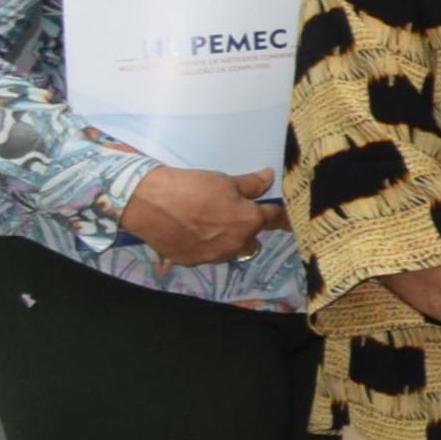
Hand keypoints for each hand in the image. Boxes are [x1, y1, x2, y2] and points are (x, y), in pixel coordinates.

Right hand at [119, 164, 286, 266]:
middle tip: (233, 215)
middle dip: (247, 230)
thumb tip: (269, 177)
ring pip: (230, 250)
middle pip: (252, 240)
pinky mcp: (191, 262)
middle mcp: (235, 244)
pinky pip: (207, 255)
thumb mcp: (225, 181)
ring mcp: (213, 256)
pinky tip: (192, 232)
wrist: (148, 203)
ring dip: (228, 240)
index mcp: (249, 223)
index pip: (276, 219)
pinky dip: (204, 246)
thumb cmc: (191, 188)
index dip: (284, 217)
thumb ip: (251, 184)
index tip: (291, 221)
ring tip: (210, 224)